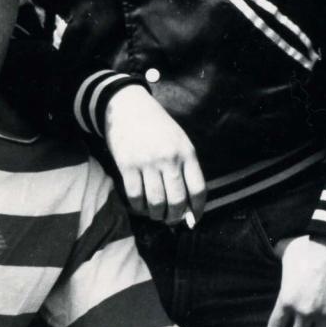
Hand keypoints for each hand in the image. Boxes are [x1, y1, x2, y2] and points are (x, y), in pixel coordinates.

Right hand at [104, 86, 205, 223]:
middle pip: (177, 200)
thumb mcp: (179, 141)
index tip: (192, 220)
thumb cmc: (156, 127)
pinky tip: (141, 205)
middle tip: (170, 220)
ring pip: (156, 202)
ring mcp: (147, 162)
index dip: (198, 210)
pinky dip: (139, 206)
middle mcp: (169, 158)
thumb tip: (189, 205)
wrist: (127, 106)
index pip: (199, 190)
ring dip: (156, 215)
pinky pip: (135, 196)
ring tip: (156, 214)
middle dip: (175, 217)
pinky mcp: (126, 164)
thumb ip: (185, 168)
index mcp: (186, 152)